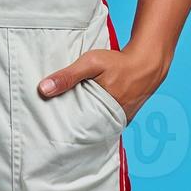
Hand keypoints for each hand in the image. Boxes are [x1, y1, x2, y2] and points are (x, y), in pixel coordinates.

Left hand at [37, 43, 170, 123]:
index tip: (51, 126)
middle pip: (87, 128)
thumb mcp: (91, 63)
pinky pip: (108, 121)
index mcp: (101, 112)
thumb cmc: (118, 62)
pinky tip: (89, 111)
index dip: (64, 127)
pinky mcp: (125, 117)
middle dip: (74, 125)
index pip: (77, 128)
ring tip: (70, 118)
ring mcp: (120, 121)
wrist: (147, 62)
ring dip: (86, 121)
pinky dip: (98, 117)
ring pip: (98, 125)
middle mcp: (112, 121)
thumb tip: (42, 89)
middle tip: (57, 122)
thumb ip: (68, 76)